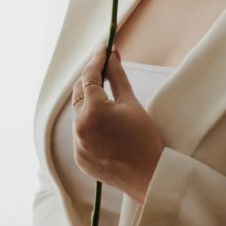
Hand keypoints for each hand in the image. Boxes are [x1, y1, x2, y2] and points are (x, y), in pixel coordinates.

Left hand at [71, 44, 165, 202]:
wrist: (149, 175)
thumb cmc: (144, 136)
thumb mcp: (131, 101)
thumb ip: (117, 76)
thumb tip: (111, 55)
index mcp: (92, 110)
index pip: (89, 77)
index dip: (96, 60)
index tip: (104, 50)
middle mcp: (79, 127)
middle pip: (79, 93)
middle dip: (90, 78)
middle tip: (105, 67)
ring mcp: (77, 144)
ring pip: (78, 113)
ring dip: (88, 101)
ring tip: (106, 94)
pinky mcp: (79, 158)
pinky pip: (80, 132)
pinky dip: (89, 122)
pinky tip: (104, 122)